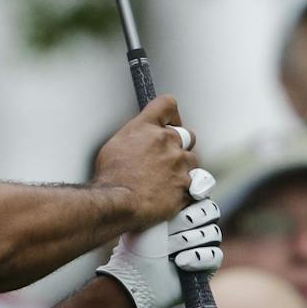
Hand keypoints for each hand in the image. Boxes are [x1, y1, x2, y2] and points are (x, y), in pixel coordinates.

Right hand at [91, 97, 197, 230]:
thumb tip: (139, 141)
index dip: (172, 114)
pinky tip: (172, 194)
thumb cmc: (111, 177)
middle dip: (180, 146)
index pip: (167, 105)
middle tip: (167, 158)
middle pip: (187, 135)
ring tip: (168, 180)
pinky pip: (195, 185)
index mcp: (146, 128)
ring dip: (184, 168)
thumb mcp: (115, 145)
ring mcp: (179, 163)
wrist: (118, 202)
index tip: (171, 122)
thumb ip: (135, 137)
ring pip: (192, 160)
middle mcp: (166, 141)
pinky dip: (187, 190)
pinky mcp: (186, 185)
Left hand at [96, 195, 223, 307]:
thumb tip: (197, 184)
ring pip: (213, 233)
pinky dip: (197, 257)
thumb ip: (174, 196)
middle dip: (189, 220)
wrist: (135, 273)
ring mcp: (203, 244)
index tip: (193, 192)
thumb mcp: (154, 214)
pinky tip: (180, 262)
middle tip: (169, 230)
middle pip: (211, 211)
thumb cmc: (140, 241)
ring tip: (167, 249)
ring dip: (188, 240)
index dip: (199, 191)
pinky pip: (215, 255)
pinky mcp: (208, 265)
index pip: (202, 194)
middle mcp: (196, 224)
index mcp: (183, 208)